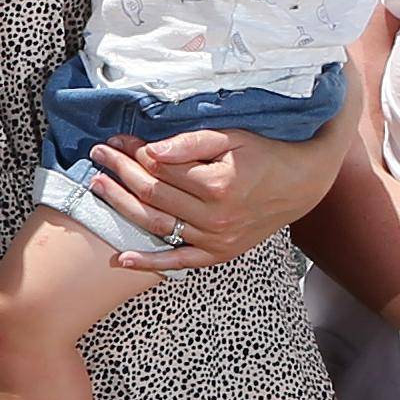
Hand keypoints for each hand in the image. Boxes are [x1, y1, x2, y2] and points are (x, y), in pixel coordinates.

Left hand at [85, 120, 340, 272]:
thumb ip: (191, 142)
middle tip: (98, 156)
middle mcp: (215, 216)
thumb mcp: (233, 137)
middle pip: (152, 194)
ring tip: (98, 187)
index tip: (116, 140)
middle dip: (120, 172)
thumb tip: (152, 151)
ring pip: (156, 224)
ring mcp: (216, 239)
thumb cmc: (264, 154)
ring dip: (122, 206)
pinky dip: (149, 262)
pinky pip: (179, 262)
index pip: (159, 168)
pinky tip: (121, 259)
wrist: (302, 183)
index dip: (133, 152)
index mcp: (217, 184)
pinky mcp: (219, 254)